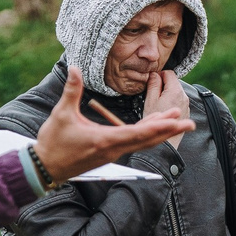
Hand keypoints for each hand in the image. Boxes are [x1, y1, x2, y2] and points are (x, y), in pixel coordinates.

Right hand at [33, 68, 193, 183]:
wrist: (45, 168)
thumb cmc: (53, 143)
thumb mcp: (61, 114)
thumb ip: (71, 90)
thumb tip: (75, 67)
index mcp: (105, 140)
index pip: (137, 132)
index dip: (158, 126)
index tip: (175, 120)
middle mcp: (114, 148)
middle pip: (147, 139)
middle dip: (169, 130)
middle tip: (189, 123)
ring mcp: (113, 153)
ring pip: (143, 142)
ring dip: (161, 132)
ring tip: (179, 122)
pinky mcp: (110, 154)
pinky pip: (135, 143)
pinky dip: (148, 135)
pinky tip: (156, 128)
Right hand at [147, 69, 190, 146]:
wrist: (167, 141)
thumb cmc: (157, 123)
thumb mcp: (150, 100)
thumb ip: (153, 84)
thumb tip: (154, 74)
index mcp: (175, 91)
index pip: (169, 73)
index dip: (159, 75)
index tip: (152, 82)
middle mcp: (184, 96)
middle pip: (173, 82)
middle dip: (163, 85)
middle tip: (153, 94)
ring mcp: (186, 104)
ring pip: (175, 92)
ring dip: (167, 94)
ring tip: (157, 104)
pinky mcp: (186, 111)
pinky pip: (178, 101)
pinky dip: (171, 102)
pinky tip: (164, 110)